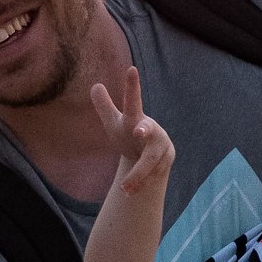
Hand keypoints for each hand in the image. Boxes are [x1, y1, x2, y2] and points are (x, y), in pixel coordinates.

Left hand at [90, 67, 173, 194]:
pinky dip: (142, 183)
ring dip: (137, 175)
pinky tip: (132, 192)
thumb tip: (95, 86)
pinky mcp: (167, 161)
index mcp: (134, 118)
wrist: (146, 156)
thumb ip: (104, 106)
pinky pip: (154, 175)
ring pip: (150, 161)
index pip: (132, 101)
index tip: (131, 69)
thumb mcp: (114, 122)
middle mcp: (150, 130)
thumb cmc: (127, 135)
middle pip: (147, 132)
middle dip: (144, 132)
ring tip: (125, 188)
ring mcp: (161, 145)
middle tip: (136, 131)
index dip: (131, 86)